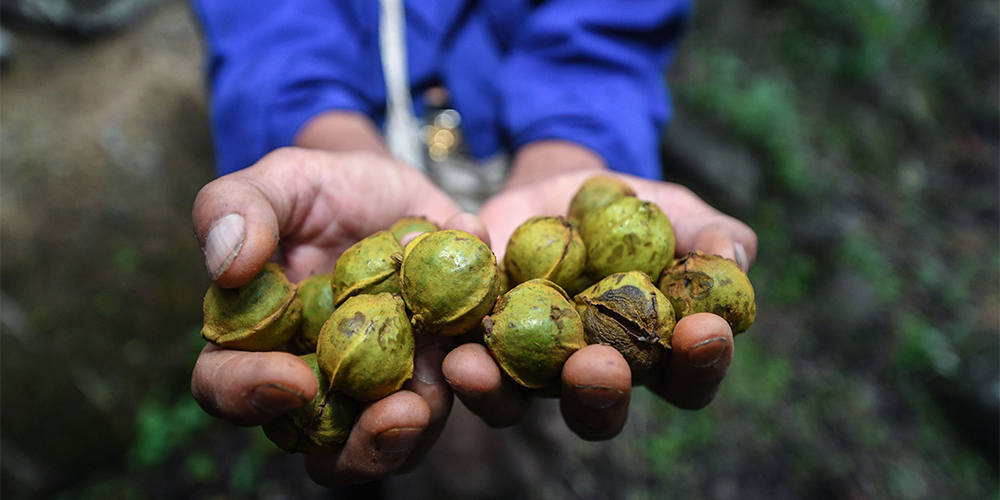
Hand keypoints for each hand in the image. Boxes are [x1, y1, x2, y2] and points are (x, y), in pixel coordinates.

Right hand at [189, 147, 488, 484]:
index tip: (291, 380)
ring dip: (429, 426)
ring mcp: (384, 387)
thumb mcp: (283, 178)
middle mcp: (318, 381)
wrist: (398, 189)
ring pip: (398, 442)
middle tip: (399, 413)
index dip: (248, 394)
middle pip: (324, 446)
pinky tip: (485, 340)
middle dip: (364, 444)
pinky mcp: (441, 373)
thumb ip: (239, 206)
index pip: (226, 386)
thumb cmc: (325, 189)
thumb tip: (227, 263)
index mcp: (255, 343)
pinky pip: (464, 399)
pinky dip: (485, 379)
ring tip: (458, 374)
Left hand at [442, 141, 756, 439]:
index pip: (687, 379)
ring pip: (521, 400)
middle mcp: (593, 377)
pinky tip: (451, 341)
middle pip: (600, 410)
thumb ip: (710, 233)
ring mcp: (532, 368)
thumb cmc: (635, 212)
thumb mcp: (676, 210)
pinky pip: (467, 361)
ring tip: (485, 367)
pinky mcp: (481, 346)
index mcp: (654, 357)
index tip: (703, 330)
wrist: (560, 192)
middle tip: (600, 366)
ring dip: (504, 391)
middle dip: (600, 392)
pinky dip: (458, 354)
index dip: (700, 364)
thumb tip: (732, 258)